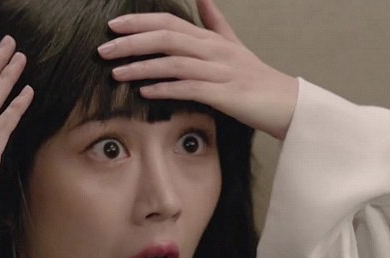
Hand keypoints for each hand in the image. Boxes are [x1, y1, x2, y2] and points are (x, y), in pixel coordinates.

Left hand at [98, 0, 297, 139]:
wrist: (286, 104)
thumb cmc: (256, 78)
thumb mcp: (234, 45)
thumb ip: (215, 22)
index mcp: (211, 38)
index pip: (169, 23)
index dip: (139, 22)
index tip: (113, 26)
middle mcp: (214, 50)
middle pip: (166, 38)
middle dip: (131, 42)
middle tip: (103, 50)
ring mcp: (219, 71)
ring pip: (173, 62)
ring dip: (141, 68)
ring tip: (116, 74)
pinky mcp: (224, 94)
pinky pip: (189, 88)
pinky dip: (165, 89)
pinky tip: (145, 93)